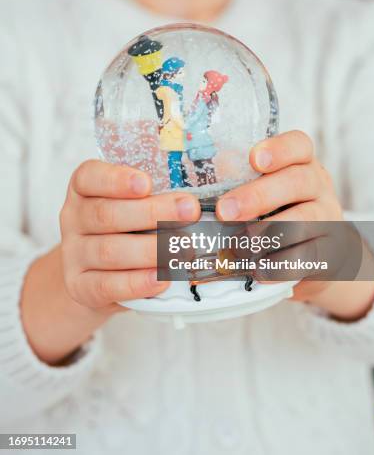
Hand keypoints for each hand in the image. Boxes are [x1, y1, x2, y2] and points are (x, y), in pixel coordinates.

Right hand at [21, 160, 199, 363]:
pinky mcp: (79, 287)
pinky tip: (162, 279)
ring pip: (109, 251)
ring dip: (150, 250)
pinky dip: (137, 283)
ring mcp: (74, 254)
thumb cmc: (126, 229)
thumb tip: (209, 200)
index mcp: (84, 189)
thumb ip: (160, 194)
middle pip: (107, 214)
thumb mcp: (134, 203)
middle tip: (190, 211)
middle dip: (152, 213)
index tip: (147, 183)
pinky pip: (106, 286)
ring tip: (183, 249)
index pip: (89, 176)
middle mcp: (74, 218)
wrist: (95, 275)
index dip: (116, 179)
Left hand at [215, 130, 373, 320]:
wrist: (318, 256)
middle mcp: (318, 185)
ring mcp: (329, 218)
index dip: (279, 149)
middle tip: (224, 211)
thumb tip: (202, 186)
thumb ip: (236, 182)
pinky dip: (281, 264)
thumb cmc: (278, 214)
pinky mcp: (331, 251)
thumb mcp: (261, 192)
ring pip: (306, 218)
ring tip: (240, 244)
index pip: (298, 145)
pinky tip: (259, 270)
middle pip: (297, 180)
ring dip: (269, 231)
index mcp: (300, 163)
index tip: (254, 159)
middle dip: (258, 196)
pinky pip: (309, 256)